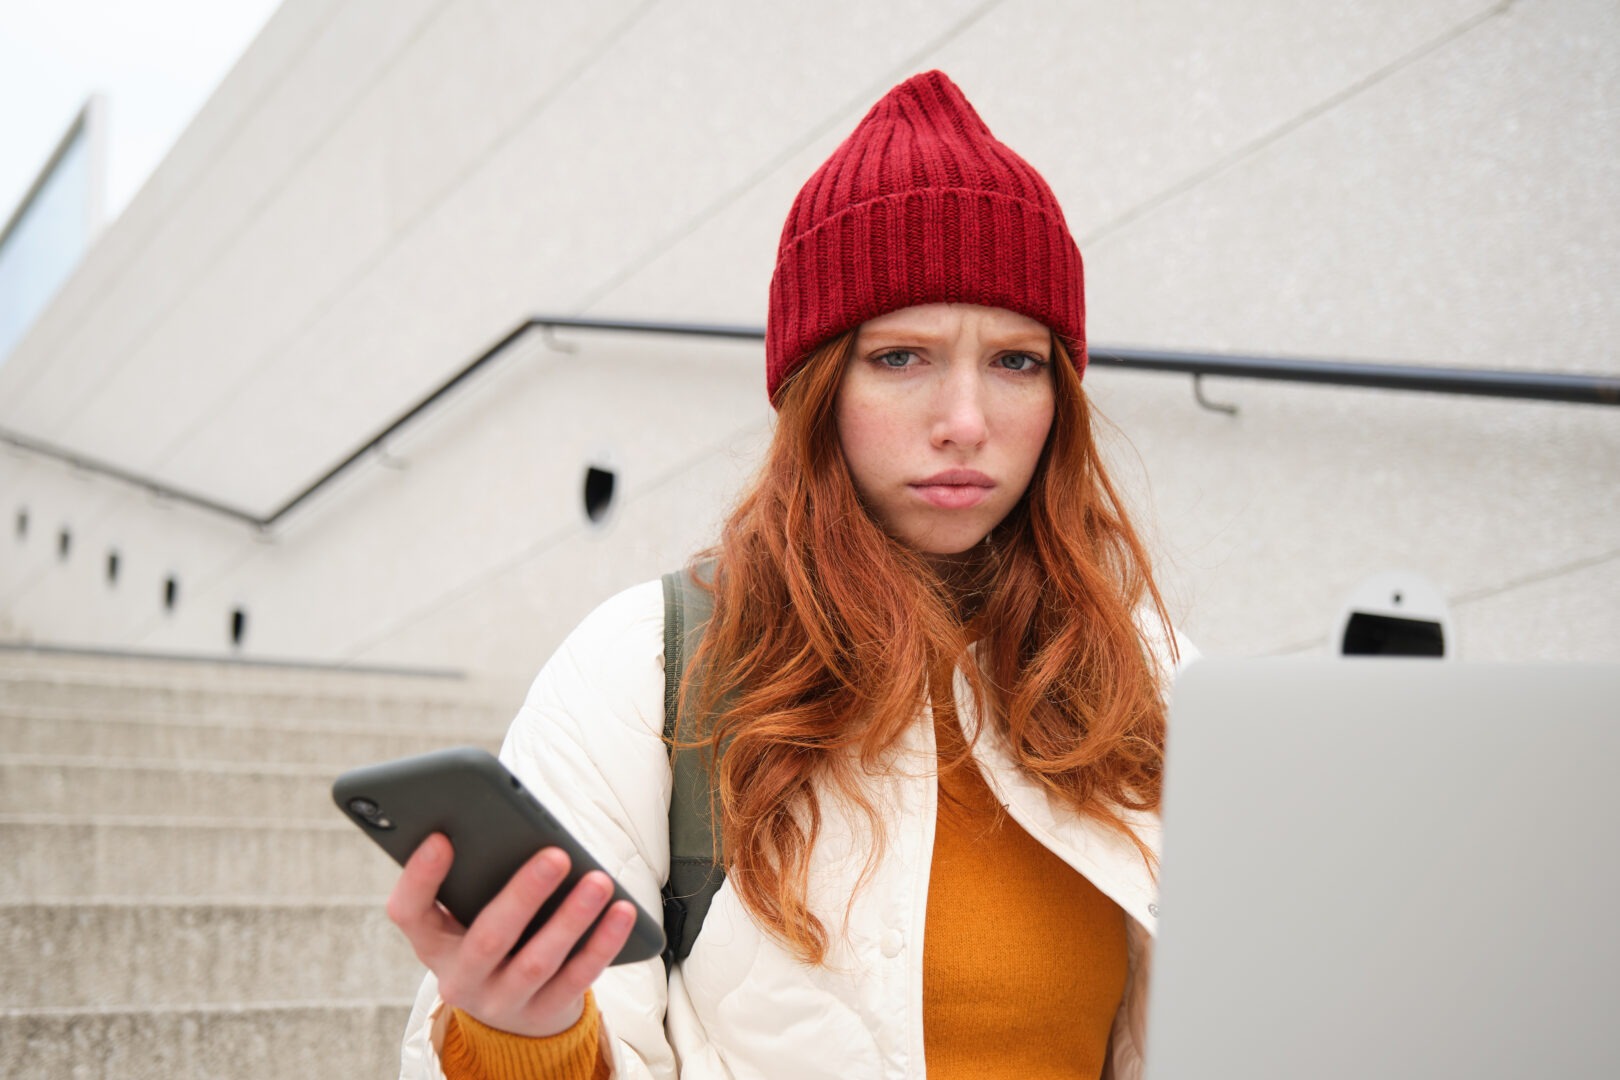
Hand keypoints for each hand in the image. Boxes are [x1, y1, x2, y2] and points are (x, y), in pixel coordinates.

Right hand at [386, 833, 637, 1036]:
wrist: (513, 1009)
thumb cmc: (490, 933)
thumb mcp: (468, 912)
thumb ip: (475, 875)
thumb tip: (511, 822)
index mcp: (432, 941)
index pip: (409, 912)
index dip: (420, 877)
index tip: (441, 837)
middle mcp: (460, 977)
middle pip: (487, 938)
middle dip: (524, 894)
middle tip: (556, 854)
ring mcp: (502, 1001)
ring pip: (537, 961)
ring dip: (572, 918)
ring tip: (599, 880)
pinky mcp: (544, 1012)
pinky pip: (578, 977)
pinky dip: (602, 942)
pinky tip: (622, 910)